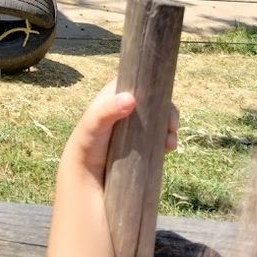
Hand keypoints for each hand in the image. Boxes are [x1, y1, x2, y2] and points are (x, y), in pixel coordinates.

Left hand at [63, 79, 178, 184]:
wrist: (84, 172)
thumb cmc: (87, 141)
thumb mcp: (94, 122)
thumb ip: (107, 110)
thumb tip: (131, 99)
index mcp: (116, 95)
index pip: (139, 84)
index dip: (154, 89)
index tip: (164, 101)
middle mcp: (128, 108)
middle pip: (154, 102)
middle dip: (167, 112)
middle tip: (171, 126)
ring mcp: (136, 126)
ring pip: (159, 120)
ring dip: (169, 128)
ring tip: (170, 143)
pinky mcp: (141, 143)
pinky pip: (159, 136)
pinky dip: (167, 139)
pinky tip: (168, 148)